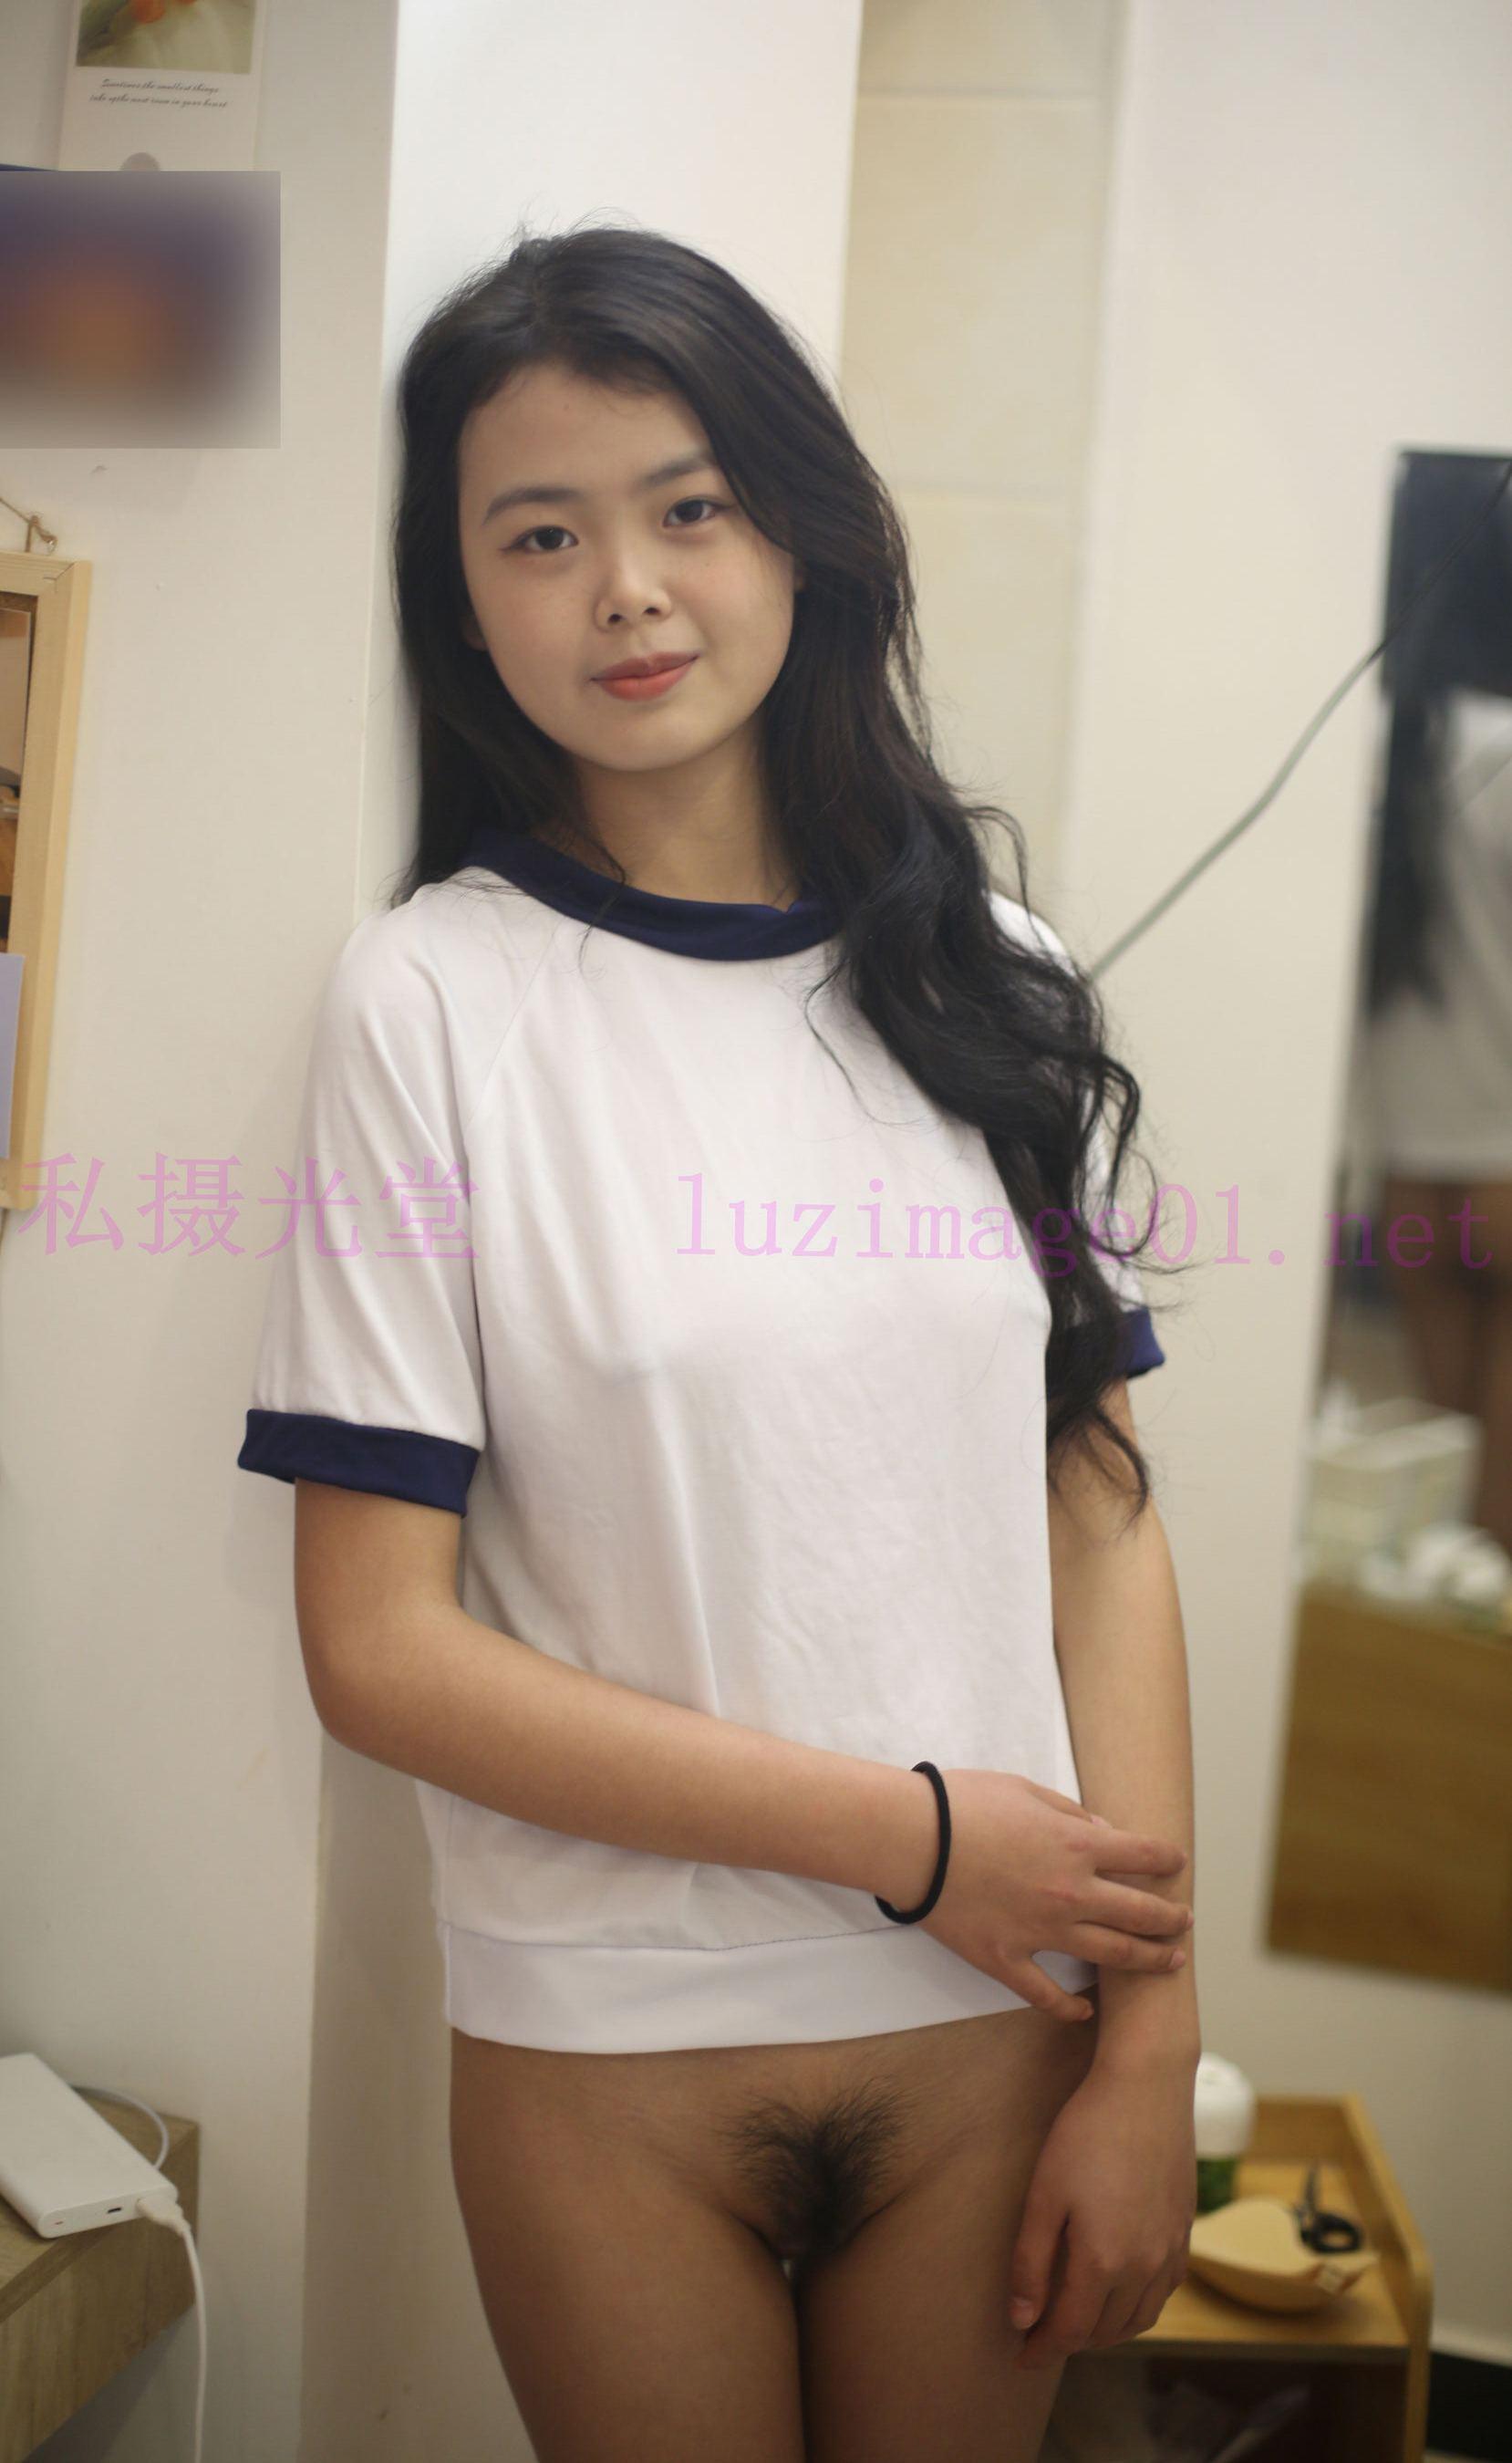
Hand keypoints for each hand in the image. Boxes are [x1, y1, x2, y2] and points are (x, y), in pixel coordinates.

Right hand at [916, 1769, 1191, 2021]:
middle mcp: (1071, 1893)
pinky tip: (1086, 2010)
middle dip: (1169, 1918)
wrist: (913, 1839)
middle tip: (1184, 1922)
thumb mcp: (1025, 1791)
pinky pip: (1046, 1993)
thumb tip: (1102, 1831)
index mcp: (1077, 1845)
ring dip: (1147, 1960)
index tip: (1177, 1862)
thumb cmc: (964, 1804)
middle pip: (1139, 1912)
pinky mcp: (1006, 1959)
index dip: (1166, 1858)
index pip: (1142, 1854)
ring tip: (1170, 1962)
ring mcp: (1041, 1931)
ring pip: (1110, 1955)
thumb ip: (1070, 1814)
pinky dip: (1070, 2006)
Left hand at [1007, 2053, 1197, 2368]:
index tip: (1021, 2356)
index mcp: (1104, 2261)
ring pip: (1140, 2317)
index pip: (1071, 2330)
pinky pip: (1164, 2291)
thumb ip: (1031, 2262)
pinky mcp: (1185, 2230)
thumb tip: (1022, 2317)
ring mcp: (1171, 2250)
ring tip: (1078, 2322)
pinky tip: (1121, 2291)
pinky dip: (1139, 2306)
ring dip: (1107, 2330)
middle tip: (1042, 2336)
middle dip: (1072, 2341)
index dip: (1043, 2349)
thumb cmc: (1086, 2132)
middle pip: (1106, 2330)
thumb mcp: (1044, 2194)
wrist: (1146, 2086)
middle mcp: (1145, 2266)